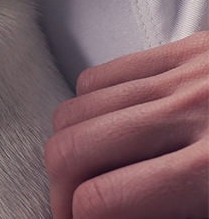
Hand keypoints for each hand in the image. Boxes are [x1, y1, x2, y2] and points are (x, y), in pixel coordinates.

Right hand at [47, 31, 208, 218]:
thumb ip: (178, 212)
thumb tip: (115, 215)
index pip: (103, 199)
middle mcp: (191, 113)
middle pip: (73, 151)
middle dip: (62, 190)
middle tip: (76, 210)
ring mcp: (185, 74)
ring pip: (75, 111)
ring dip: (71, 149)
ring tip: (90, 172)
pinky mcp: (187, 50)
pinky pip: (101, 76)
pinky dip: (91, 109)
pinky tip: (110, 132)